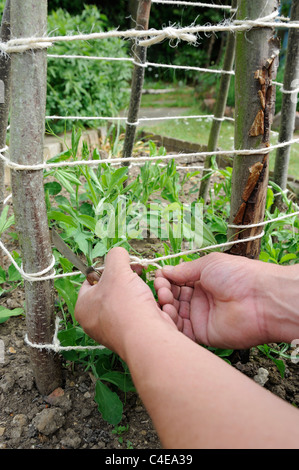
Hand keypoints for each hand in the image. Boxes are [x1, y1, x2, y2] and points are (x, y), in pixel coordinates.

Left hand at [75, 247, 173, 356]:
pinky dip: (146, 306)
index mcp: (83, 307)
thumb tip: (118, 253)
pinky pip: (138, 315)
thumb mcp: (117, 269)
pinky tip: (153, 303)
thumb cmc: (126, 305)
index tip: (121, 265)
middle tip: (137, 272)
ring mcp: (114, 331)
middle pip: (111, 291)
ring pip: (127, 302)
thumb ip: (116, 255)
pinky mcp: (132, 336)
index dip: (108, 269)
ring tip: (146, 288)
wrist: (147, 337)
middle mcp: (95, 322)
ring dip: (140, 291)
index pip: (91, 280)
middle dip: (127, 280)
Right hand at [154, 252, 274, 348]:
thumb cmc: (239, 275)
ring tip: (165, 300)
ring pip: (175, 314)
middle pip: (173, 298)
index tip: (158, 277)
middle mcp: (201, 300)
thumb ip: (184, 270)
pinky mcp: (203, 334)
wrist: (260, 298)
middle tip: (162, 288)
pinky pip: (182, 331)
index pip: (177, 282)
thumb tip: (165, 270)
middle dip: (164, 292)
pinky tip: (167, 313)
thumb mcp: (208, 264)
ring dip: (165, 307)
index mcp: (203, 281)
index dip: (166, 280)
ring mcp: (201, 317)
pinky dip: (171, 324)